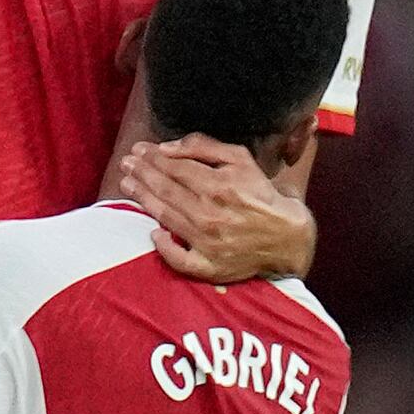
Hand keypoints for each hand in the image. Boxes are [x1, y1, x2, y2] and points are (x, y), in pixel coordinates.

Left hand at [116, 135, 314, 282]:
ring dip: (143, 199)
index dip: (153, 157)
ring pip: (166, 217)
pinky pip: (181, 260)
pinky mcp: (210, 266)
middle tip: (125, 164)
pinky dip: (166, 248)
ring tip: (126, 185)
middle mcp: (210, 213)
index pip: (175, 167)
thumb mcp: (241, 159)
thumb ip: (205, 147)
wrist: (287, 237)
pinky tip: (153, 234)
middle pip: (166, 190)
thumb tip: (168, 147)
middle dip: (142, 173)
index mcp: (219, 185)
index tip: (138, 150)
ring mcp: (208, 242)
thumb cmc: (261, 195)